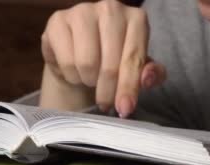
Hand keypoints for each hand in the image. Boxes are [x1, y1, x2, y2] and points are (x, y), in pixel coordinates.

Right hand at [39, 0, 166, 116]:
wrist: (79, 55)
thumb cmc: (114, 62)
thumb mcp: (137, 70)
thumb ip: (150, 74)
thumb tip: (147, 79)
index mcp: (136, 19)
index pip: (133, 58)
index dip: (129, 87)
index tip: (125, 109)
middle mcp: (111, 9)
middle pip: (110, 64)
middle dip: (108, 90)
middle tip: (105, 102)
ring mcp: (83, 11)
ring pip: (87, 63)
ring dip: (88, 80)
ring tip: (90, 78)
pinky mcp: (58, 20)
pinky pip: (66, 60)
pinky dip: (71, 74)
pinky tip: (75, 69)